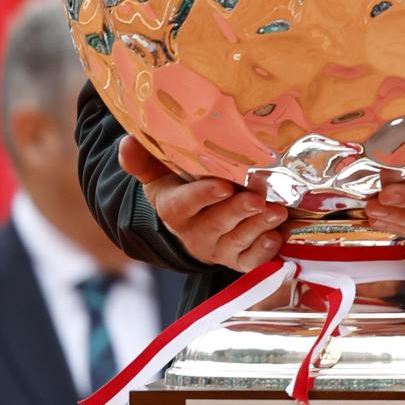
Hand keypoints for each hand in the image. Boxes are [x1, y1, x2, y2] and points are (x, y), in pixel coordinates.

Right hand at [118, 134, 285, 270]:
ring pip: (237, 241)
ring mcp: (218, 249)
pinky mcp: (238, 260)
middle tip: (257, 198)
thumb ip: (144, 161)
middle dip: (237, 211)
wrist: (197, 224)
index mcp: (174, 209)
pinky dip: (265, 251)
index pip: (182, 205)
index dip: (202, 196)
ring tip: (276, 211)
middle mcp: (195, 233)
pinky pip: (251, 262)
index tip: (223, 186)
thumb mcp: (161, 176)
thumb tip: (127, 142)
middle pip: (215, 224)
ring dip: (258, 227)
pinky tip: (277, 237)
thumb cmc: (182, 191)